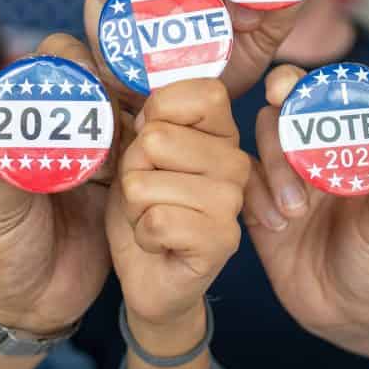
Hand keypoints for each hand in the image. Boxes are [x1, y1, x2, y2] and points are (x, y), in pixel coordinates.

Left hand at [0, 34, 119, 335]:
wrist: (25, 305)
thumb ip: (6, 166)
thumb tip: (21, 127)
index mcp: (15, 110)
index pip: (57, 57)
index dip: (83, 66)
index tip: (100, 94)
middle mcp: (58, 119)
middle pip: (103, 73)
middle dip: (121, 90)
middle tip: (125, 124)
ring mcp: (92, 145)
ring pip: (130, 105)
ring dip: (141, 121)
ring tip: (130, 157)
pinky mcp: (121, 173)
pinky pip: (147, 144)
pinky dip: (153, 151)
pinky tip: (145, 175)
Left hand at [109, 79, 248, 348]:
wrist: (146, 276)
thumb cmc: (140, 205)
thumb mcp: (133, 149)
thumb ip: (143, 114)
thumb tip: (145, 102)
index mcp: (219, 130)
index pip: (202, 91)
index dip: (158, 112)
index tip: (150, 138)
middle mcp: (235, 161)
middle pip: (158, 138)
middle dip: (132, 168)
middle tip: (147, 191)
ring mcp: (232, 202)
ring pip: (149, 182)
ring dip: (134, 204)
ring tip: (152, 215)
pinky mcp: (222, 241)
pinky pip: (158, 220)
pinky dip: (142, 234)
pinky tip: (158, 242)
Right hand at [243, 64, 368, 337]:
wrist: (353, 313)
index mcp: (344, 149)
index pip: (317, 100)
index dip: (298, 85)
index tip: (284, 89)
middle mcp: (309, 158)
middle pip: (278, 119)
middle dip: (279, 137)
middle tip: (292, 166)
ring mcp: (281, 183)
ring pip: (255, 152)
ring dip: (270, 173)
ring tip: (293, 214)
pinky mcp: (257, 211)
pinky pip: (241, 189)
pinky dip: (252, 200)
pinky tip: (276, 226)